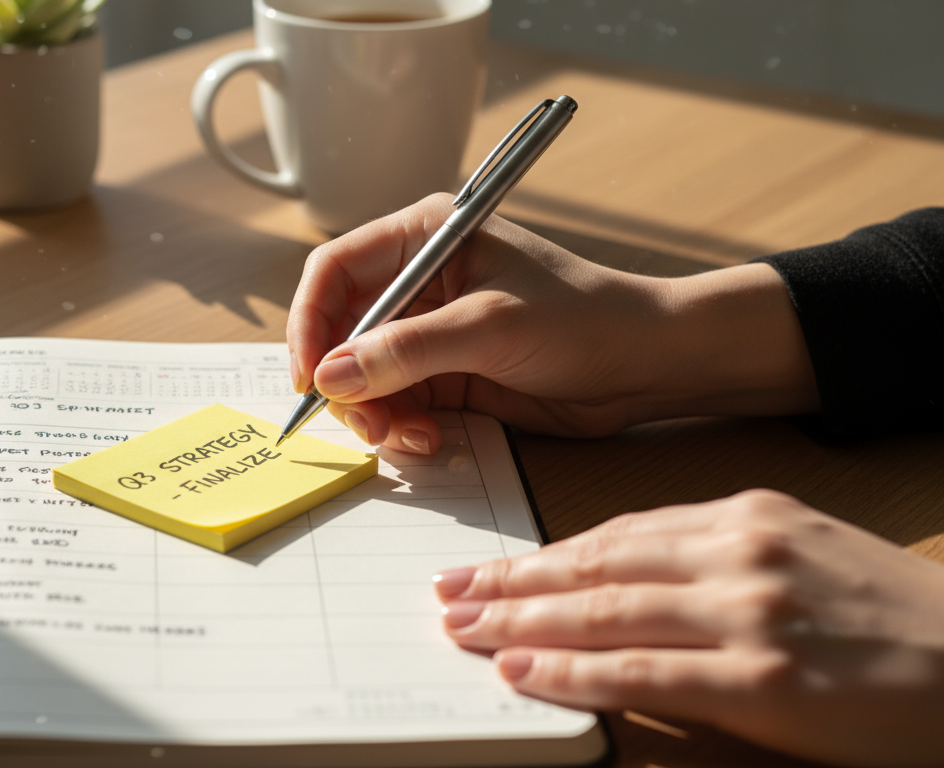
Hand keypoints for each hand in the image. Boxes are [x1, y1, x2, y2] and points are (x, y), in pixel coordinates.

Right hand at [286, 194, 817, 451]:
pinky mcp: (445, 374)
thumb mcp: (491, 326)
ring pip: (362, 377)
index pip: (334, 271)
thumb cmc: (584, 318)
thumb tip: (333, 375)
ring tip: (409, 438)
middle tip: (366, 424)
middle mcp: (418, 281)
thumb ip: (409, 350)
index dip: (309, 323)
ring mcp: (429, 331)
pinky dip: (400, 429)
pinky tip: (431, 441)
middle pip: (338, 331)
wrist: (647, 364)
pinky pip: (395, 405)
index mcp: (424, 237)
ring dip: (373, 414)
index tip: (308, 377)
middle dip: (343, 382)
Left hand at [432, 490, 943, 766]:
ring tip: (463, 629)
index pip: (615, 534)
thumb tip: (619, 578)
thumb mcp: (799, 553)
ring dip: (522, 622)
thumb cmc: (887, 614)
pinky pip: (644, 673)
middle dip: (511, 582)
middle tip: (448, 593)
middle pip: (595, 566)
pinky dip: (574, 671)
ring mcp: (747, 613)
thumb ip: (711, 557)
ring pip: (605, 613)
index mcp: (743, 516)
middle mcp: (736, 552)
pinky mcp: (762, 680)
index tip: (489, 566)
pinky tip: (526, 672)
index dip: (542, 554)